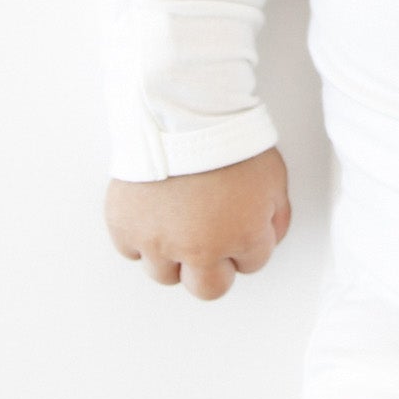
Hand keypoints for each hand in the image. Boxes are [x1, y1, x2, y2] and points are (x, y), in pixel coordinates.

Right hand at [104, 146, 291, 299]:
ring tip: (178, 222)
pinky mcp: (125, 227)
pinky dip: (140, 237)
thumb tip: (265, 239)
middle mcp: (198, 249)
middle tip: (209, 242)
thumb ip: (274, 216)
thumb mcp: (274, 176)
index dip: (248, 243)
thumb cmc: (230, 137)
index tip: (239, 224)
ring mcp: (158, 241)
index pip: (251, 264)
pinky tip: (153, 212)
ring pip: (165, 274)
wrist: (183, 110)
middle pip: (208, 289)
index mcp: (241, 237)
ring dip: (174, 255)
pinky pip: (131, 250)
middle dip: (213, 269)